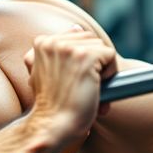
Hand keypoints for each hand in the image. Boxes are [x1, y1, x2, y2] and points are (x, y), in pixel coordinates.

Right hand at [23, 25, 116, 143]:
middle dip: (93, 62)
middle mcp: (52, 42)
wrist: (53, 126)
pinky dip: (111, 74)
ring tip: (89, 89)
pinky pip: (110, 55)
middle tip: (84, 87)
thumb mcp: (46, 73)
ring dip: (102, 69)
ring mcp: (68, 48)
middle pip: (89, 39)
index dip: (81, 58)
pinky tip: (97, 89)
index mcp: (41, 43)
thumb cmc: (53, 105)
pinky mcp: (85, 57)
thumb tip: (77, 26)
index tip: (74, 78)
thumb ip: (59, 50)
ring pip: (101, 47)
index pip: (76, 36)